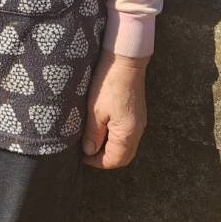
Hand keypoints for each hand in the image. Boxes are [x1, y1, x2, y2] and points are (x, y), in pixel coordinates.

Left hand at [81, 50, 149, 169]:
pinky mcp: (137, 113)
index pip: (115, 160)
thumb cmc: (109, 83)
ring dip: (110, 147)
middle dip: (105, 158)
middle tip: (86, 151)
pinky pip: (128, 134)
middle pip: (123, 156)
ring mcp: (139, 122)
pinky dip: (115, 137)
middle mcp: (138, 131)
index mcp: (128, 133)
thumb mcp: (95, 110)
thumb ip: (93, 134)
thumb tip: (89, 151)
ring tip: (92, 139)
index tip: (81, 156)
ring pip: (126, 146)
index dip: (97, 162)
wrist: (125, 59)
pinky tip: (102, 128)